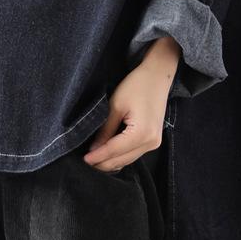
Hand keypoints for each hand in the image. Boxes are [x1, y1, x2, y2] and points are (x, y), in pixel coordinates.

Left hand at [83, 39, 179, 171]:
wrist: (157, 77)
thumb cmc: (136, 86)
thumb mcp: (116, 106)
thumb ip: (105, 130)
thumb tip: (93, 149)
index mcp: (142, 133)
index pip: (114, 150)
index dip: (97, 156)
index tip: (83, 160)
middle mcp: (150, 142)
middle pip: (122, 159)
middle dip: (103, 162)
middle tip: (85, 162)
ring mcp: (154, 143)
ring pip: (128, 159)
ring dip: (111, 161)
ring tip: (93, 159)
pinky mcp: (153, 140)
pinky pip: (133, 154)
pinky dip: (120, 156)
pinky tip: (107, 154)